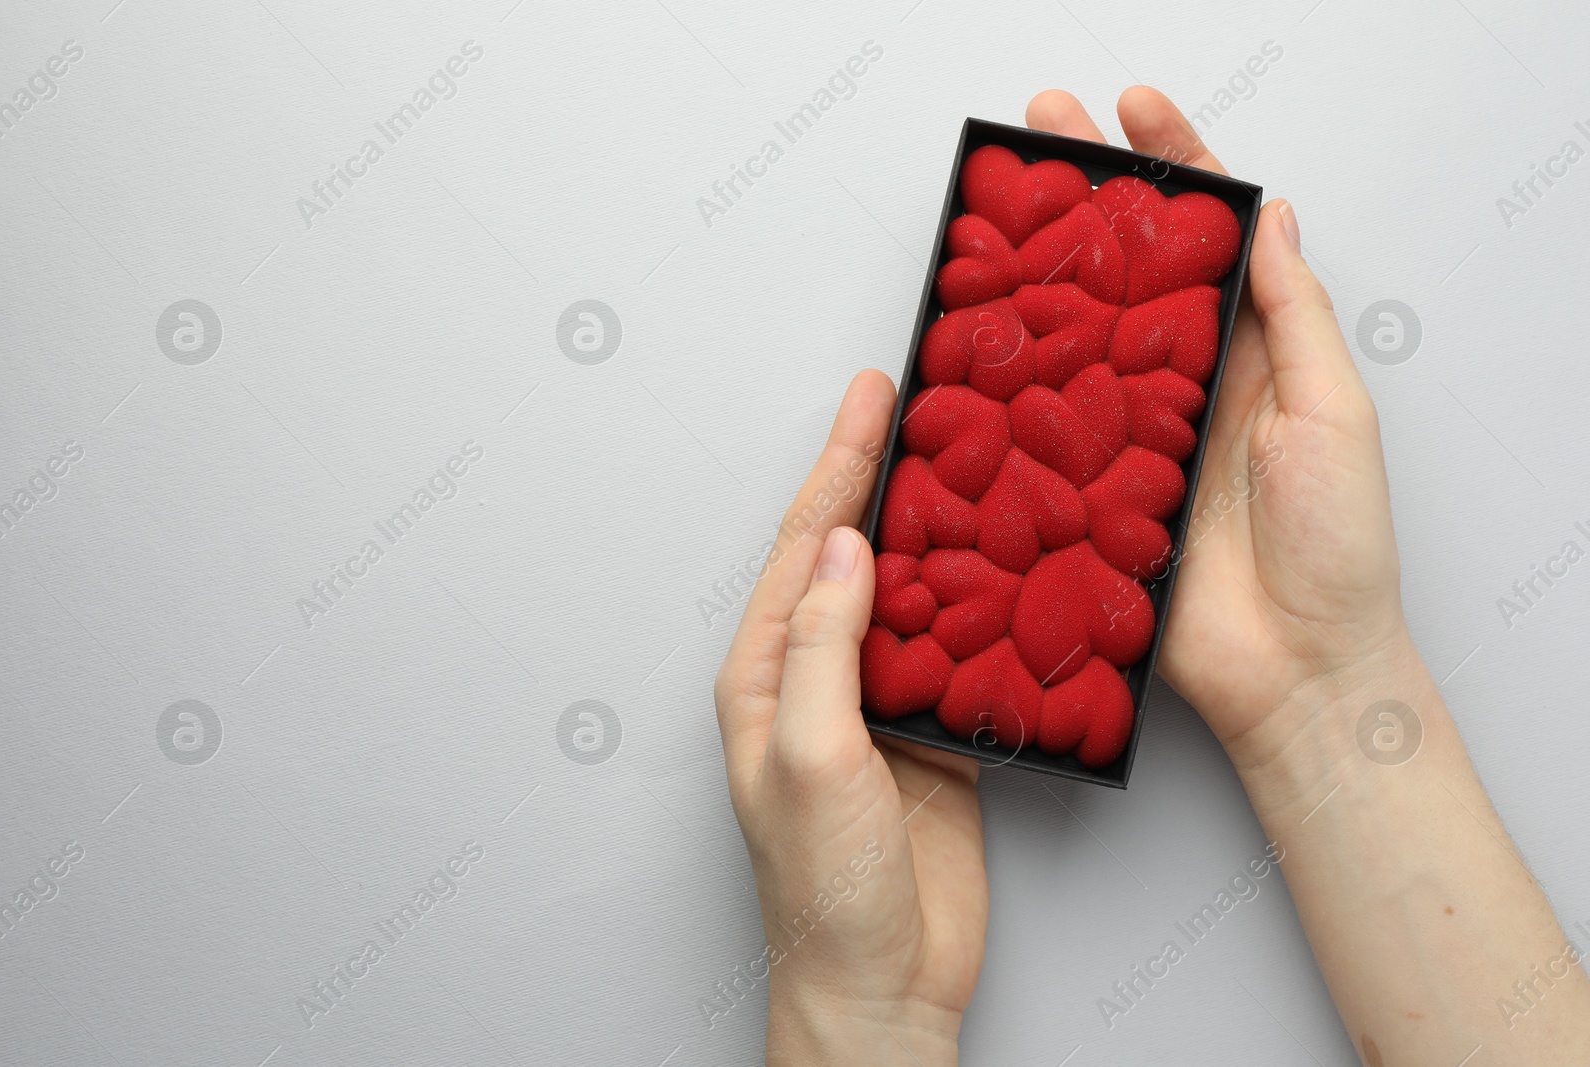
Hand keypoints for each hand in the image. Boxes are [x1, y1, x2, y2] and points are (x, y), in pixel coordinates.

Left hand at [714, 371, 985, 1065]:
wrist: (882, 981)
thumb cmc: (823, 889)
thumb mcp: (810, 757)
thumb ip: (825, 648)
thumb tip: (848, 549)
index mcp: (767, 674)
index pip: (806, 545)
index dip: (839, 464)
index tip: (873, 396)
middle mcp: (818, 677)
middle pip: (859, 552)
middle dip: (889, 475)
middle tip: (931, 401)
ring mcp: (880, 703)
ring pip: (915, 591)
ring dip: (945, 529)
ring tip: (980, 458)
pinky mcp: (936, 733)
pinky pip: (961, 646)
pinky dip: (988, 600)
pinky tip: (1012, 562)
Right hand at [1025, 88, 1415, 765]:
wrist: (1293, 669)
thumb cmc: (1336, 548)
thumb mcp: (1334, 413)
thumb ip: (1294, 315)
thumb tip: (1270, 217)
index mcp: (1250, 353)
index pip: (1207, 238)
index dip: (1171, 168)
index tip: (1132, 110)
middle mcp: (1181, 384)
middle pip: (1125, 268)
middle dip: (1083, 194)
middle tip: (1039, 130)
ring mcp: (1128, 436)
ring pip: (1075, 336)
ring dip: (1037, 272)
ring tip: (996, 212)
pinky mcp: (1089, 490)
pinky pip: (1043, 426)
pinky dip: (1010, 382)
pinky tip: (979, 336)